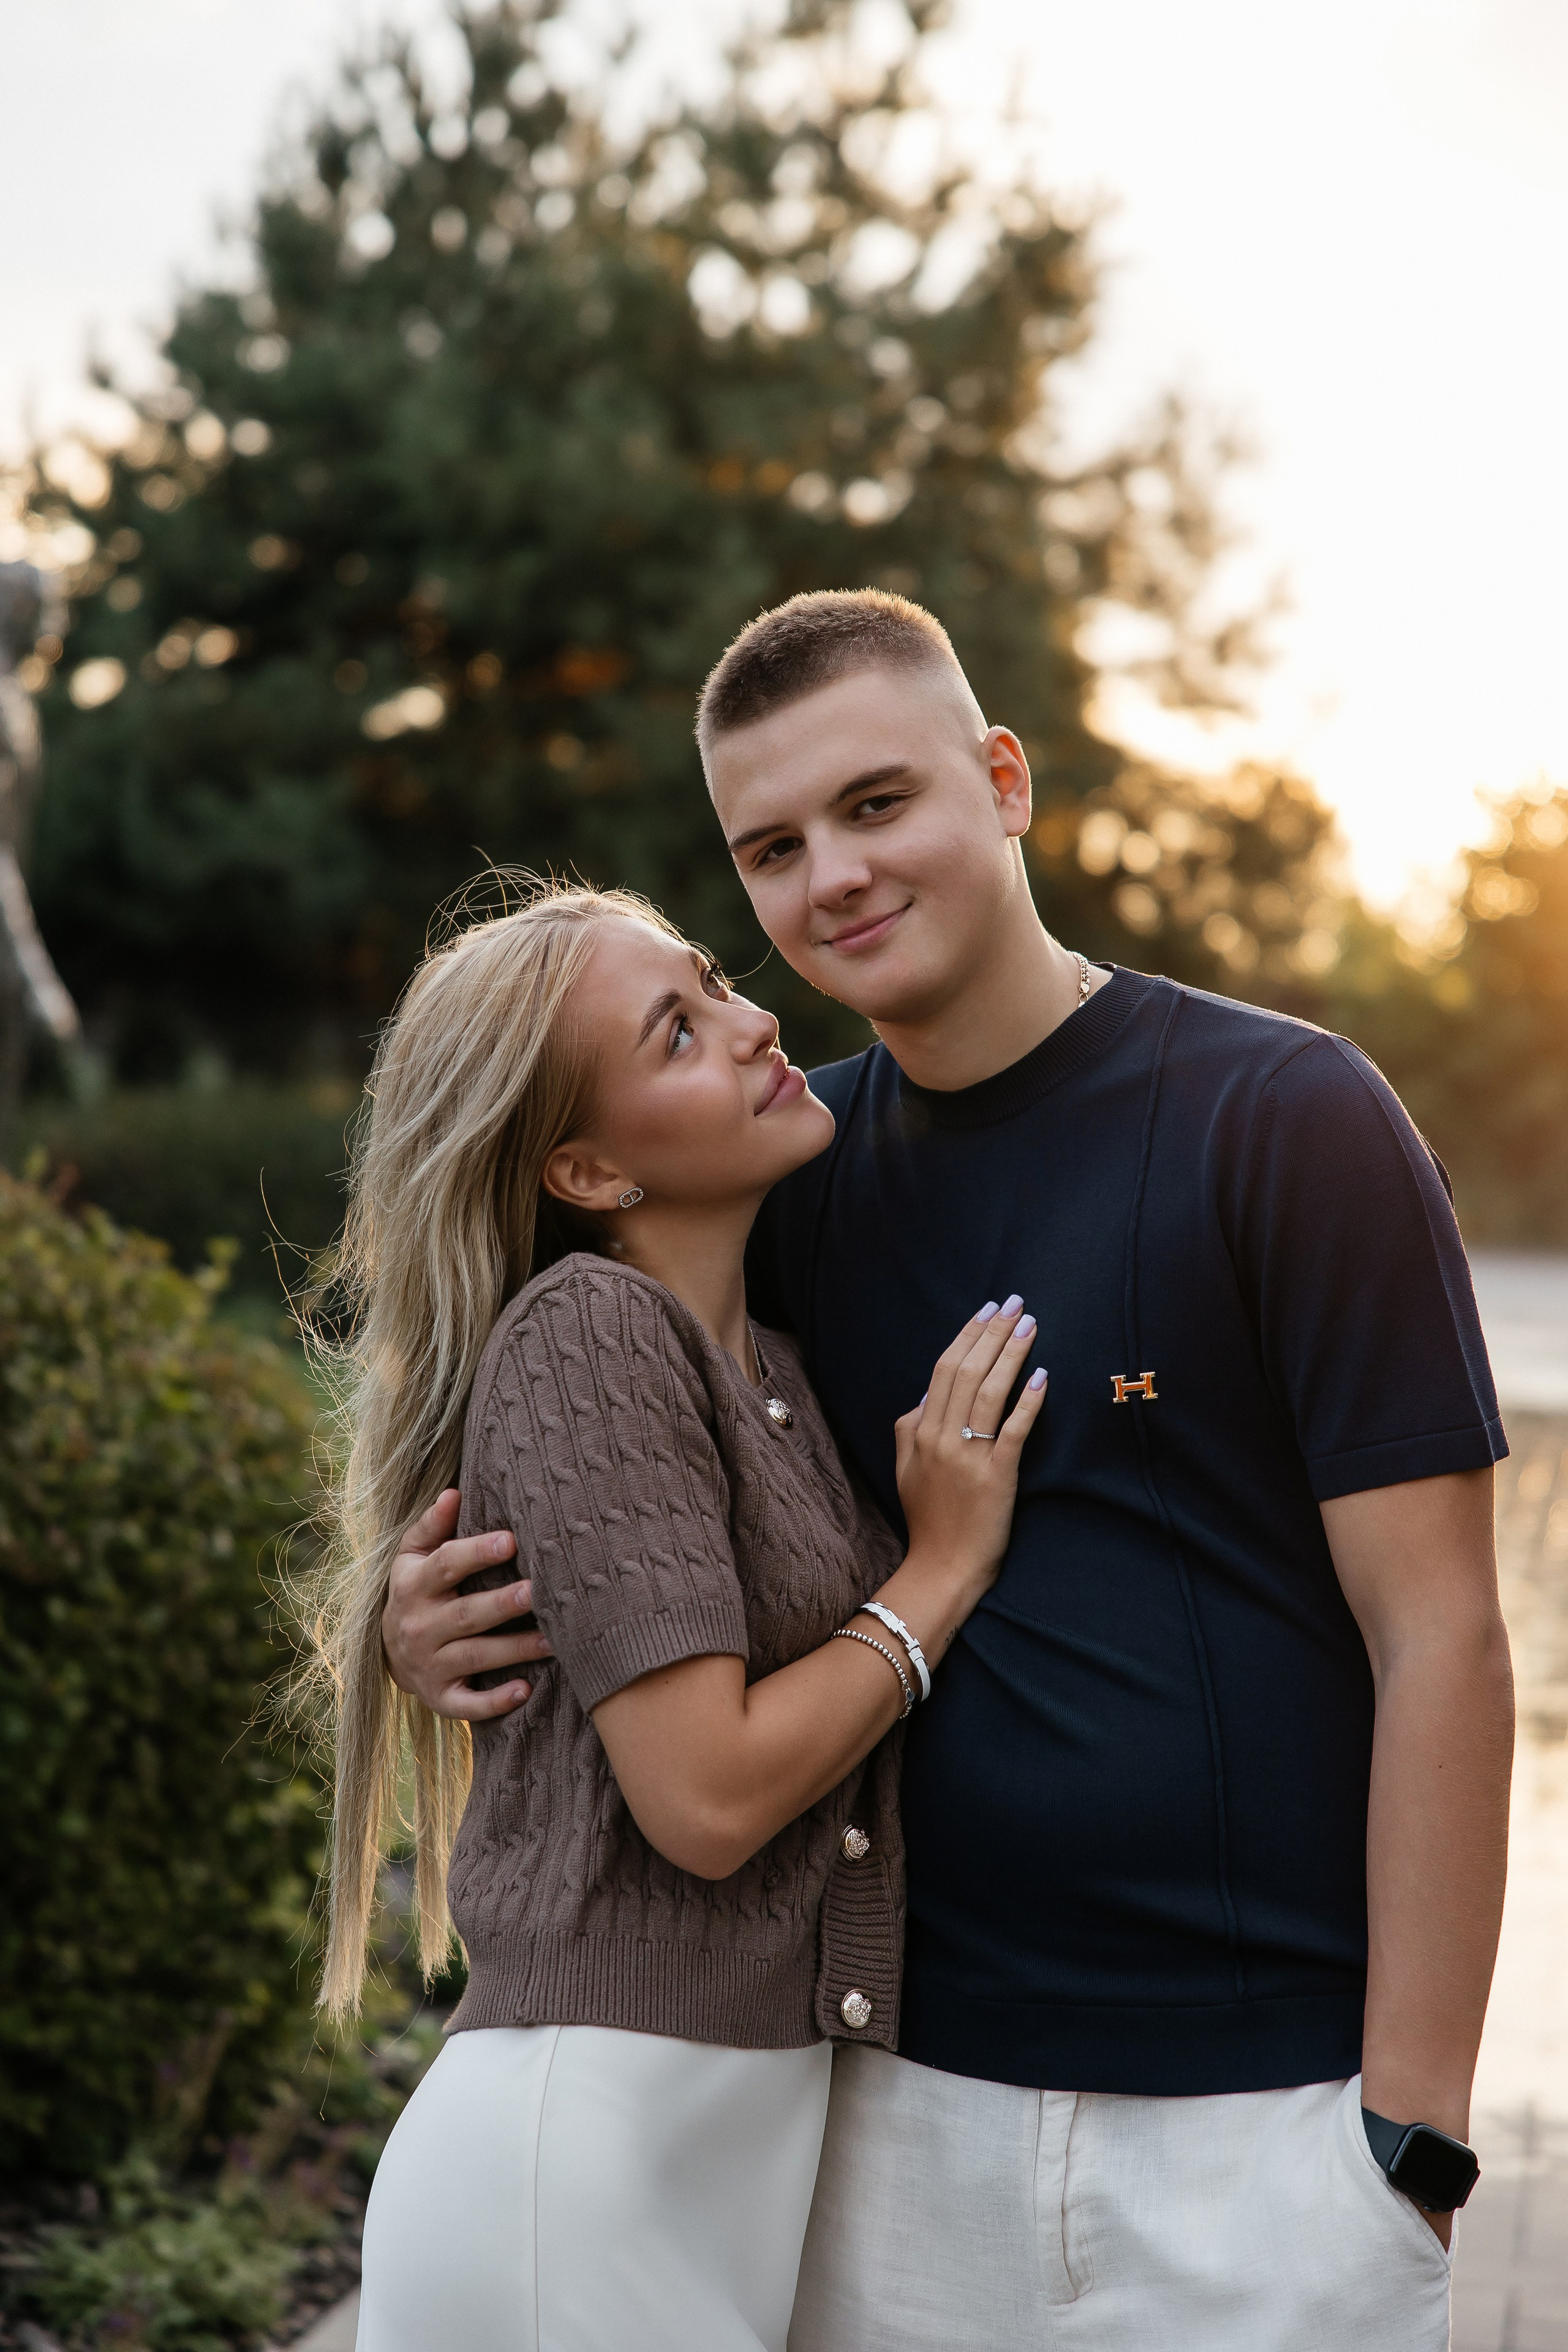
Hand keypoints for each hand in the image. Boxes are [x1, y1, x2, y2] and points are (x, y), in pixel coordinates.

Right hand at [381, 1489, 551, 1719]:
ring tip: (554, 1640)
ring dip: (514, 1650)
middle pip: (466, 1614)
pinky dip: (494, 1702)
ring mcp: (428, 1665)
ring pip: (475, 1658)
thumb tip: (454, 1492)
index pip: (445, 1565)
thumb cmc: (417, 1589)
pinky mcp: (439, 1697)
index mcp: (414, 1585)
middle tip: (540, 1591)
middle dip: (503, 1604)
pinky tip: (525, 1691)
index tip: (511, 1539)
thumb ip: (434, 1525)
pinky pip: (465, 1705)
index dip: (476, 1553)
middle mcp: (419, 1626)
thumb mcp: (414, 1555)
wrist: (385, 1652)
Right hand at [894, 1299, 1046, 1599]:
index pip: (944, 1370)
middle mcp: (942, 1438)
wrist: (941, 1567)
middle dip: (993, 1333)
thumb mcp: (905, 1468)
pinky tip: (1042, 1376)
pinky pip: (1013, 1429)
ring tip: (1030, 1325)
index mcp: (920, 1431)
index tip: (987, 1310)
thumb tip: (927, 1395)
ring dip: (1012, 1354)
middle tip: (1015, 1303)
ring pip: (990, 1392)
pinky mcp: (996, 1476)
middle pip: (967, 1371)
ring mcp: (969, 1456)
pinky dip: (1028, 1400)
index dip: (967, 1336)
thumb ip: (910, 1428)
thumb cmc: (927, 1518)